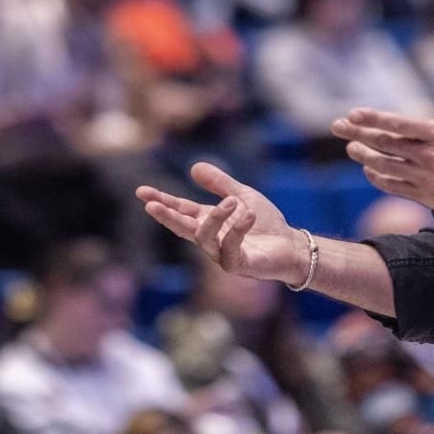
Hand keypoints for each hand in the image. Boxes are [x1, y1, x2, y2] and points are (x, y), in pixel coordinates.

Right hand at [137, 163, 307, 283]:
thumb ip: (220, 184)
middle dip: (167, 216)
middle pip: (183, 228)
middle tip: (151, 205)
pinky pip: (230, 250)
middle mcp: (212, 239)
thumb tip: (193, 167)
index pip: (181, 210)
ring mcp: (222, 254)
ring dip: (215, 218)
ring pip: (205, 239)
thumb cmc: (266, 223)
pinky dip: (237, 231)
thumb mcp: (243, 195)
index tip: (142, 192)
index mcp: (210, 221)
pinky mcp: (238, 266)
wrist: (291, 245)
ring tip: (232, 202)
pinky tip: (248, 216)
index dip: (163, 202)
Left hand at [331, 60, 433, 216]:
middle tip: (338, 127)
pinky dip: (378, 177)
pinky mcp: (425, 195)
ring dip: (364, 156)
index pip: (398, 124)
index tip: (353, 114)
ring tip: (351, 148)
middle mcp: (428, 156)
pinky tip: (369, 169)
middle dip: (357, 134)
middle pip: (384, 144)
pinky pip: (394, 186)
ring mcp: (425, 177)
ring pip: (385, 166)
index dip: (373, 119)